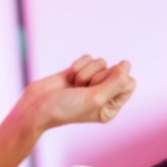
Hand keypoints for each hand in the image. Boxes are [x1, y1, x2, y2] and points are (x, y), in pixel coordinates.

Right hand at [14, 55, 136, 133]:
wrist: (37, 107)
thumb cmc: (65, 108)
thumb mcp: (95, 99)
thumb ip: (116, 82)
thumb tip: (127, 64)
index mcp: (111, 107)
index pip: (129, 84)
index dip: (116, 81)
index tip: (99, 89)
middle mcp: (103, 95)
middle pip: (116, 71)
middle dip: (97, 77)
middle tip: (82, 90)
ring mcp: (91, 83)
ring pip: (101, 62)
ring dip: (85, 72)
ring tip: (74, 86)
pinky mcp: (79, 72)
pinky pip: (88, 58)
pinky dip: (77, 66)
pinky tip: (69, 78)